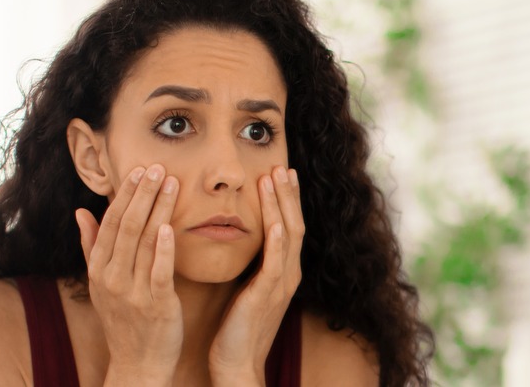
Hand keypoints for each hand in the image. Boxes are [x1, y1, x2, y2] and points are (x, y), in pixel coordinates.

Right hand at [75, 164, 182, 385]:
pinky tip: (170, 226)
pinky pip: (159, 272)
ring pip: (145, 242)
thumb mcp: (100, 283)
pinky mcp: (157, 305)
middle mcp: (113, 277)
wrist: (137, 364)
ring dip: (158, 209)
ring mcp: (134, 291)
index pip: (111, 223)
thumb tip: (81, 212)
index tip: (139, 169)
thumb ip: (91, 246)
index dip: (125, 194)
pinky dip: (163, 249)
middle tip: (157, 167)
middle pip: (128, 226)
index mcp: (100, 269)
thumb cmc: (122, 319)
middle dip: (143, 194)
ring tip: (171, 183)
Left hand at [208, 166, 304, 385]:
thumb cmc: (238, 327)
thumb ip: (250, 264)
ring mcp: (280, 285)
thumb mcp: (247, 287)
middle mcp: (288, 274)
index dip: (285, 199)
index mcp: (282, 271)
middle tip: (282, 165)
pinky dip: (277, 240)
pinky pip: (275, 263)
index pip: (288, 226)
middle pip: (293, 224)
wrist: (237, 364)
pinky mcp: (267, 296)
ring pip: (287, 235)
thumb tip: (239, 239)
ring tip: (276, 178)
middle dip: (288, 194)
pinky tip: (275, 221)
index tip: (279, 172)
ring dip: (282, 205)